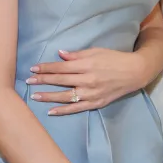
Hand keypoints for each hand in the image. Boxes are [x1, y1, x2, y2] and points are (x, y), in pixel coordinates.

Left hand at [28, 48, 149, 114]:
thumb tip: (60, 55)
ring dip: (49, 96)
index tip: (33, 68)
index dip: (46, 68)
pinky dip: (63, 110)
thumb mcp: (96, 51)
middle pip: (61, 80)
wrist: (134, 72)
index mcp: (87, 65)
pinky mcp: (96, 102)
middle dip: (43, 80)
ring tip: (34, 96)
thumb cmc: (114, 58)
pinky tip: (51, 111)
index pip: (61, 67)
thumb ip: (77, 55)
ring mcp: (92, 93)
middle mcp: (88, 80)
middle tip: (28, 81)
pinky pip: (77, 108)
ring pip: (66, 96)